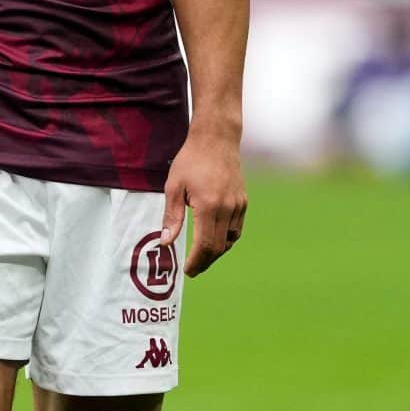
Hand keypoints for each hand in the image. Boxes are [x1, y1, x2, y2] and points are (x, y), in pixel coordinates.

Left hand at [164, 130, 247, 277]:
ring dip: (216, 253)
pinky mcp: (243, 202)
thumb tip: (165, 242)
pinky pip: (237, 229)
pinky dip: (227, 240)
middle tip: (193, 270)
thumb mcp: (174, 187)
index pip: (205, 244)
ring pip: (230, 240)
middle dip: (205, 262)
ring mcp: (238, 205)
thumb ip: (171, 216)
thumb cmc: (191, 161)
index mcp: (208, 205)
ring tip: (202, 259)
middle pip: (219, 247)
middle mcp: (227, 208)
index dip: (197, 261)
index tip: (188, 271)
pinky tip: (215, 242)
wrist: (216, 139)